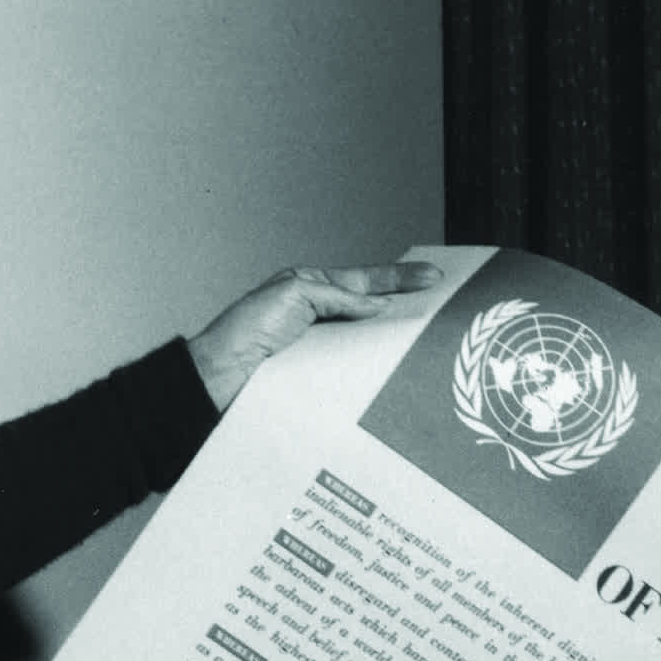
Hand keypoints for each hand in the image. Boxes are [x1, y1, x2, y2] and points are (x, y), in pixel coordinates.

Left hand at [187, 261, 443, 411]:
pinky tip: (392, 382)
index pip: (365, 281)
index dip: (400, 279)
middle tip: (442, 311)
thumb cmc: (244, 331)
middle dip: (405, 312)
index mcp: (312, 291)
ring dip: (392, 350)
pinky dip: (372, 377)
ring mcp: (319, 353)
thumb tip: (378, 307)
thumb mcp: (293, 296)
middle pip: (372, 314)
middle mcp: (319, 321)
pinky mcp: (316, 383)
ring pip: (365, 348)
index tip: (434, 277)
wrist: (217, 380)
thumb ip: (337, 297)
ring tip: (425, 348)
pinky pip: (352, 377)